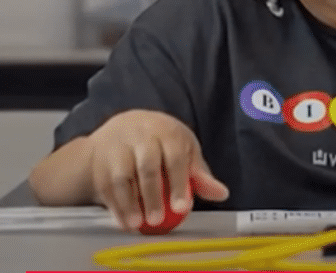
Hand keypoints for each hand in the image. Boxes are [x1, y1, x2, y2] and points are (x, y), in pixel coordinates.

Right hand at [85, 110, 228, 231]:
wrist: (122, 128)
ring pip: (121, 177)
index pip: (175, 157)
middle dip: (153, 196)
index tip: (181, 207)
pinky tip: (124, 221)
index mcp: (167, 131)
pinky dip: (114, 206)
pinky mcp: (98, 161)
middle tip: (157, 220)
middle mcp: (141, 136)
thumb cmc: (160, 141)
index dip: (179, 183)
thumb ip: (199, 173)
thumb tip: (221, 194)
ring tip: (137, 224)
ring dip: (129, 204)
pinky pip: (104, 186)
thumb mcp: (184, 148)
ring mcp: (116, 147)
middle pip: (147, 167)